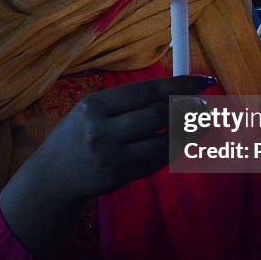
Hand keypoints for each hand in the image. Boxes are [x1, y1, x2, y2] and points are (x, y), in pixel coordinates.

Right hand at [39, 75, 215, 199]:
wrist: (56, 173)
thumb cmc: (79, 133)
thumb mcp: (93, 109)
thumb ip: (128, 101)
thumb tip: (174, 90)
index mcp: (95, 105)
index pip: (146, 92)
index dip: (178, 86)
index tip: (201, 82)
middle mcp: (102, 130)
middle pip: (157, 116)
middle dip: (187, 109)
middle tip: (204, 105)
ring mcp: (111, 157)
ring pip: (162, 143)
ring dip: (188, 132)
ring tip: (203, 123)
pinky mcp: (119, 177)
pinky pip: (156, 162)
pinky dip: (175, 149)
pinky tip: (185, 140)